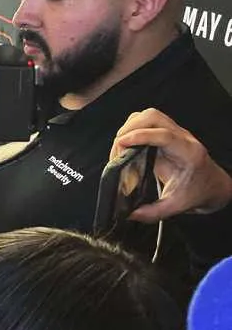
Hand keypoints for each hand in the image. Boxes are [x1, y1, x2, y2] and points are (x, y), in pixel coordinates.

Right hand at [113, 108, 231, 220]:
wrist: (211, 185)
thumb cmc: (197, 192)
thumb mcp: (176, 206)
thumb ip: (152, 212)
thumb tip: (130, 214)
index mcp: (187, 153)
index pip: (163, 135)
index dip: (140, 136)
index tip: (121, 144)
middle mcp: (182, 138)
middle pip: (154, 117)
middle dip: (130, 128)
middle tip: (117, 148)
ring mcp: (175, 133)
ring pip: (149, 116)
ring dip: (130, 126)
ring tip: (120, 146)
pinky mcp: (166, 134)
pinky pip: (148, 122)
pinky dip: (134, 128)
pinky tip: (128, 144)